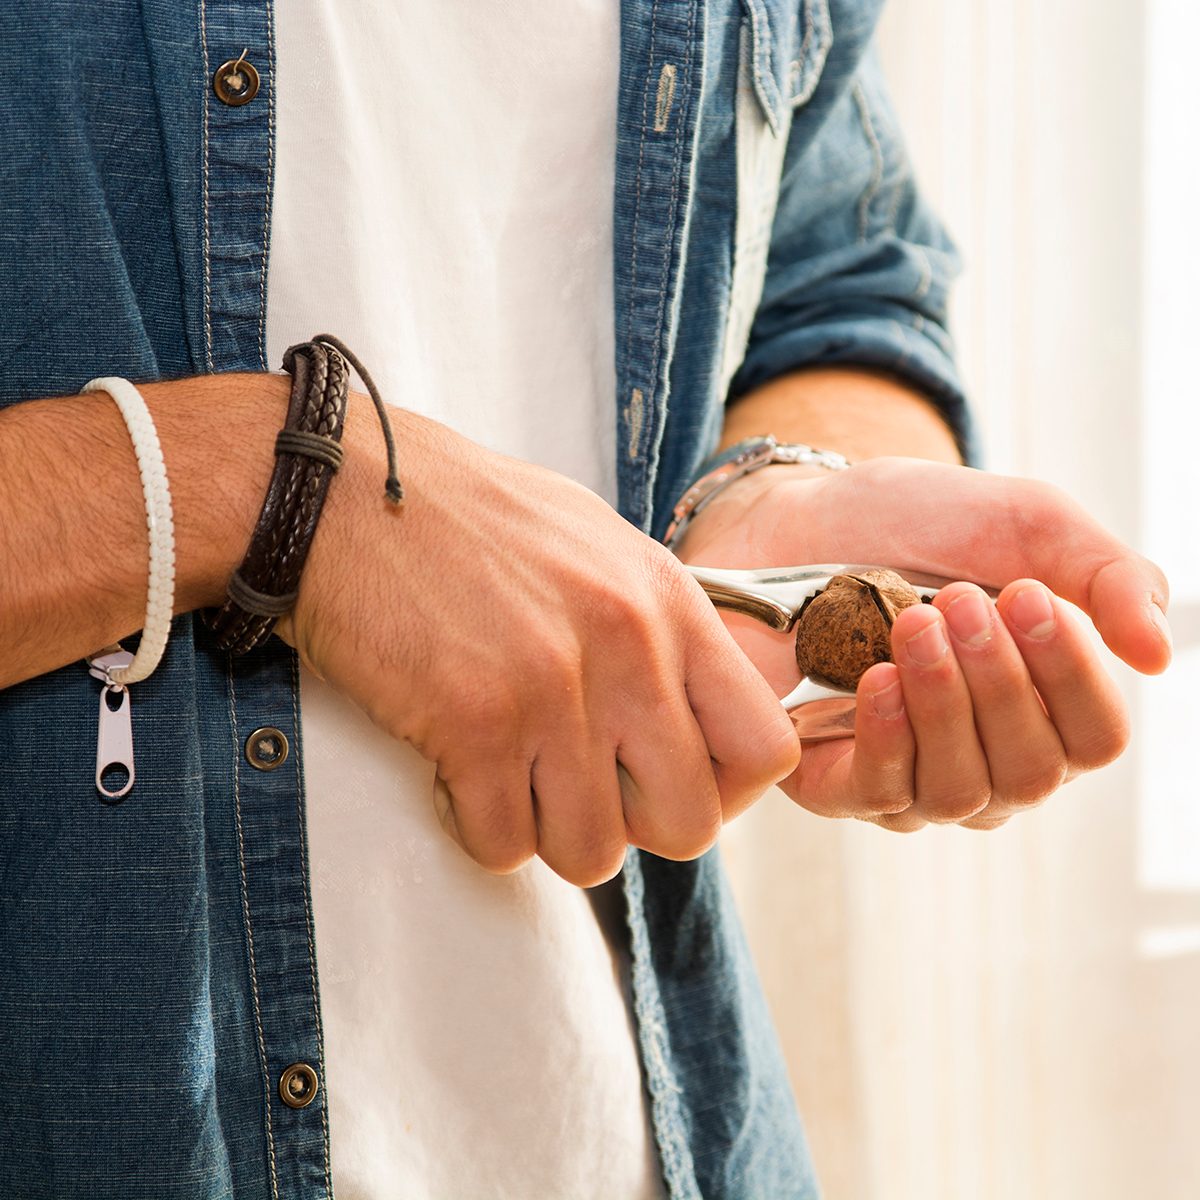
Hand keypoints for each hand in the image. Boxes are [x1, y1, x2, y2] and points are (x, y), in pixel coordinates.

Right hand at [275, 398, 799, 883]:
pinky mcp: (474, 725)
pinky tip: (458, 770)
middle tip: (578, 787)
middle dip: (631, 827)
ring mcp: (554, 690)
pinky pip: (503, 845)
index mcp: (669, 603)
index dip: (724, 792)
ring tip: (510, 774)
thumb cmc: (468, 519)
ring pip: (591, 853)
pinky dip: (478, 826)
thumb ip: (658, 629)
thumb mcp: (597, 547)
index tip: (666, 782)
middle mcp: (628, 649)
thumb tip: (689, 717)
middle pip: (687, 824)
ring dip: (547, 832)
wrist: (349, 490)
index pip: (763, 749)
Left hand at [674, 456, 1171, 831]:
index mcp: (1045, 711)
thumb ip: (1108, 578)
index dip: (1072, 676)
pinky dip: (887, 737)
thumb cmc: (922, 525)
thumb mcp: (1029, 525)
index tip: (1028, 597)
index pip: (1094, 738)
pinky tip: (876, 678)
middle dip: (999, 683)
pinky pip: (878, 794)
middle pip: (1030, 772)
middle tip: (957, 600)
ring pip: (958, 789)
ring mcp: (911, 779)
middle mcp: (986, 762)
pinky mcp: (835, 781)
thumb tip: (1157, 656)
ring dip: (942, 702)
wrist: (807, 515)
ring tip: (913, 624)